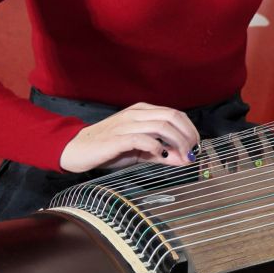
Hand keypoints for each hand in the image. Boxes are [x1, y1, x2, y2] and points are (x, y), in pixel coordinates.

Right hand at [60, 102, 201, 172]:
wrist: (77, 149)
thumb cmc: (109, 148)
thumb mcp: (140, 151)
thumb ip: (161, 154)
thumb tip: (184, 160)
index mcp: (143, 111)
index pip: (175, 114)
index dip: (190, 129)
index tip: (196, 145)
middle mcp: (136, 114)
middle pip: (172, 117)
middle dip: (187, 135)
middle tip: (192, 152)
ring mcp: (126, 124)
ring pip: (161, 126)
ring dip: (176, 142)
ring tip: (182, 156)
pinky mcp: (117, 138)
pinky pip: (142, 138)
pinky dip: (155, 146)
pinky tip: (159, 154)